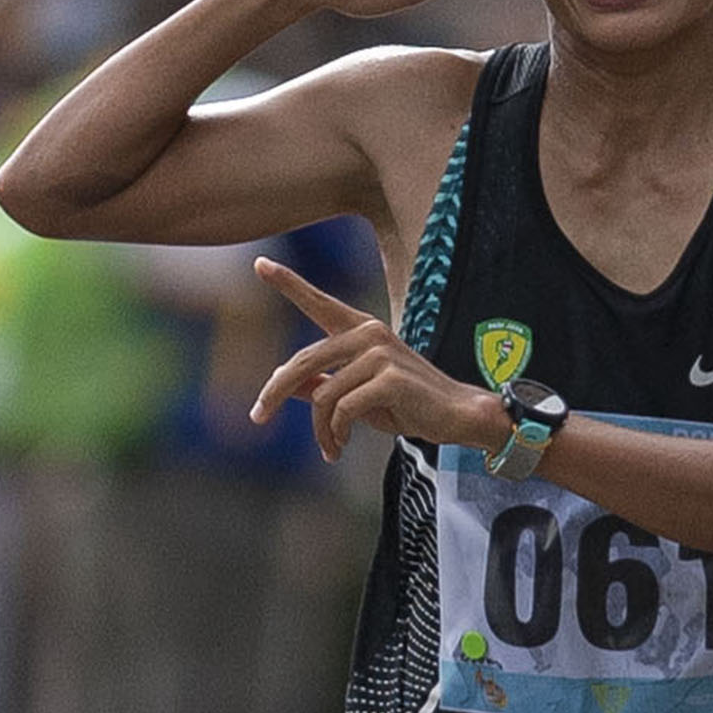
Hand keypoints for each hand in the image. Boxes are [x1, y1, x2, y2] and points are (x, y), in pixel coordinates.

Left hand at [251, 260, 506, 462]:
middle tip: (256, 417)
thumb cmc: (407, 404)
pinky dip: (337, 434)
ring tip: (329, 448)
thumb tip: (282, 383)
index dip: (288, 283)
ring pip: (322, 395)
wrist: (456, 416)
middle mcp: (368, 333)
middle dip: (274, 392)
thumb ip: (323, 384)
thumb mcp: (358, 394)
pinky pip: (343, 410)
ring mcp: (379, 353)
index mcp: (361, 330)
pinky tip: (342, 446)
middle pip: (302, 362)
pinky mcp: (388, 378)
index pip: (319, 303)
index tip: (259, 264)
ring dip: (320, 429)